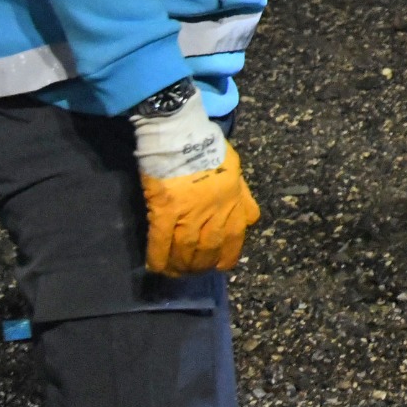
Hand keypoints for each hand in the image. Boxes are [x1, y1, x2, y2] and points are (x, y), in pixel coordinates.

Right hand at [132, 86, 259, 274]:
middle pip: (209, 247)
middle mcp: (216, 210)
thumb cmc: (208, 147)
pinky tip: (155, 267)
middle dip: (201, 265)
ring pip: (186, 249)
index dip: (227, 255)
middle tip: (192, 272)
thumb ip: (243, 195)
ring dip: (180, 265)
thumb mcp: (236, 169)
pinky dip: (159, 257)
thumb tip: (250, 217)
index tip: (220, 266)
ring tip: (175, 273)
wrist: (181, 132)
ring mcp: (191, 212)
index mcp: (234, 200)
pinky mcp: (167, 209)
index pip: (235, 237)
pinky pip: (162, 241)